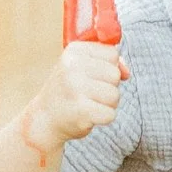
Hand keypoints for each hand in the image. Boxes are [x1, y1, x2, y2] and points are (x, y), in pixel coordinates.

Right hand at [29, 32, 127, 149]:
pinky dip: (103, 118)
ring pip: (115, 95)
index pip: (112, 54)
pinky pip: (110, 114)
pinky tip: (88, 116)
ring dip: (106, 104)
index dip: (109, 67)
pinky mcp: (81, 110)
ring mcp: (75, 88)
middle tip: (88, 94)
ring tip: (88, 104)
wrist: (44, 119)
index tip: (93, 76)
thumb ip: (107, 63)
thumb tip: (126, 72)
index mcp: (74, 51)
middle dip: (108, 87)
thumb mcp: (82, 68)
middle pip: (115, 75)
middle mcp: (72, 67)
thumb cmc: (68, 91)